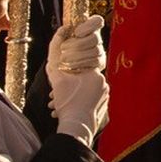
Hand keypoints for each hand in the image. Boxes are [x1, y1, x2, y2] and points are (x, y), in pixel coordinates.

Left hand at [46, 15, 105, 77]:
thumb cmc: (58, 63)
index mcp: (85, 32)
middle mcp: (94, 40)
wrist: (61, 79)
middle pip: (95, 37)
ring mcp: (98, 52)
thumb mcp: (54, 48)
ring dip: (77, 55)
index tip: (77, 32)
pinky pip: (95, 61)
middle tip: (64, 49)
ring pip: (95, 50)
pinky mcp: (99, 64)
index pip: (97, 21)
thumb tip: (65, 27)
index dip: (90, 25)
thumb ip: (59, 37)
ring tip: (65, 60)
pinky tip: (74, 67)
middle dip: (78, 44)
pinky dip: (82, 63)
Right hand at [46, 16, 108, 145]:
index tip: (62, 81)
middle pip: (83, 81)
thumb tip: (60, 33)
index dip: (70, 74)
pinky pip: (91, 103)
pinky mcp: (104, 109)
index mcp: (95, 75)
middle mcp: (104, 84)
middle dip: (69, 87)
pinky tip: (70, 111)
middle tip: (57, 96)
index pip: (81, 68)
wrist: (77, 128)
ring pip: (86, 93)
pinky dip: (81, 105)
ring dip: (74, 97)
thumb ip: (55, 56)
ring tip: (61, 105)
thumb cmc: (67, 103)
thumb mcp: (56, 80)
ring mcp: (105, 97)